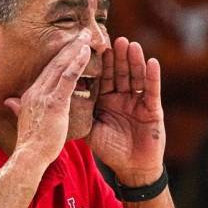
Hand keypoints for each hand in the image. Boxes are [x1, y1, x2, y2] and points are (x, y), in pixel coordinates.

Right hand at [5, 31, 91, 164]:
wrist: (29, 156)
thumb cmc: (31, 144)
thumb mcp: (23, 120)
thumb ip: (17, 108)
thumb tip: (8, 101)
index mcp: (31, 94)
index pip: (48, 70)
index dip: (60, 56)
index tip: (71, 45)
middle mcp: (36, 90)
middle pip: (55, 62)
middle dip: (69, 45)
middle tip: (83, 31)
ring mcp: (45, 95)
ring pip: (61, 65)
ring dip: (75, 48)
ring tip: (87, 35)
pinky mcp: (55, 102)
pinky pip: (68, 77)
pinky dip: (77, 62)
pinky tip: (86, 51)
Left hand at [88, 37, 164, 184]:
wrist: (132, 168)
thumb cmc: (110, 150)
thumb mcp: (90, 130)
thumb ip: (77, 114)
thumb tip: (53, 102)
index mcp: (106, 101)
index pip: (103, 78)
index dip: (100, 63)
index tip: (94, 46)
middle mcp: (123, 98)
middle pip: (120, 73)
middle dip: (117, 56)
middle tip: (114, 39)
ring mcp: (138, 102)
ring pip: (136, 77)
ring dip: (134, 61)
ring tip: (131, 45)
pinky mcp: (153, 109)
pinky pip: (152, 90)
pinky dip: (152, 76)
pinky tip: (152, 62)